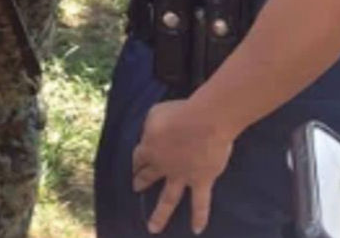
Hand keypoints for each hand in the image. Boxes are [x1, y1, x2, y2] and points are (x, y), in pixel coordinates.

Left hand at [131, 96, 236, 233]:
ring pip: (168, 200)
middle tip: (135, 188)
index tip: (135, 163)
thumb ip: (150, 127)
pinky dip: (199, 217)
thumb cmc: (179, 113)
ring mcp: (181, 177)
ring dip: (159, 215)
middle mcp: (162, 166)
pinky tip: (197, 230)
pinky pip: (200, 203)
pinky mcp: (201, 181)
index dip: (136, 160)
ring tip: (152, 228)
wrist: (204, 122)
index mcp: (149, 148)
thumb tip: (150, 135)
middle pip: (147, 176)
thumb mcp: (155, 113)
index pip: (138, 157)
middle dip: (140, 181)